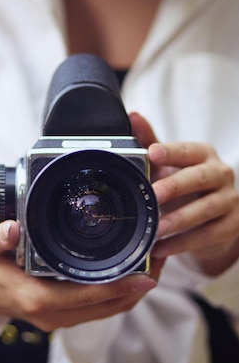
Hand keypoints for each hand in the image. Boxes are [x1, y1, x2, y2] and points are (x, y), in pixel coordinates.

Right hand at [0, 220, 161, 331]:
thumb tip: (12, 228)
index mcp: (36, 298)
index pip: (87, 296)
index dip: (120, 286)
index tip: (148, 274)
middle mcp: (53, 313)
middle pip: (107, 306)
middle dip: (137, 288)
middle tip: (161, 260)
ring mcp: (59, 317)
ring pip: (107, 310)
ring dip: (132, 292)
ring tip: (155, 264)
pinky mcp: (63, 313)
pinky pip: (99, 308)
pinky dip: (119, 295)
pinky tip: (131, 275)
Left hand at [130, 112, 238, 275]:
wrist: (212, 213)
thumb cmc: (184, 180)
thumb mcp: (168, 162)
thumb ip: (151, 140)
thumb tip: (133, 115)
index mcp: (203, 154)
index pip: (187, 150)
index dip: (171, 151)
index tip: (152, 153)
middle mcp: (220, 173)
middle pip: (199, 178)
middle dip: (175, 186)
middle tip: (154, 194)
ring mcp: (230, 199)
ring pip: (206, 209)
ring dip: (180, 220)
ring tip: (157, 228)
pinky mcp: (233, 224)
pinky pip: (209, 235)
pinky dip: (185, 242)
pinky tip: (164, 248)